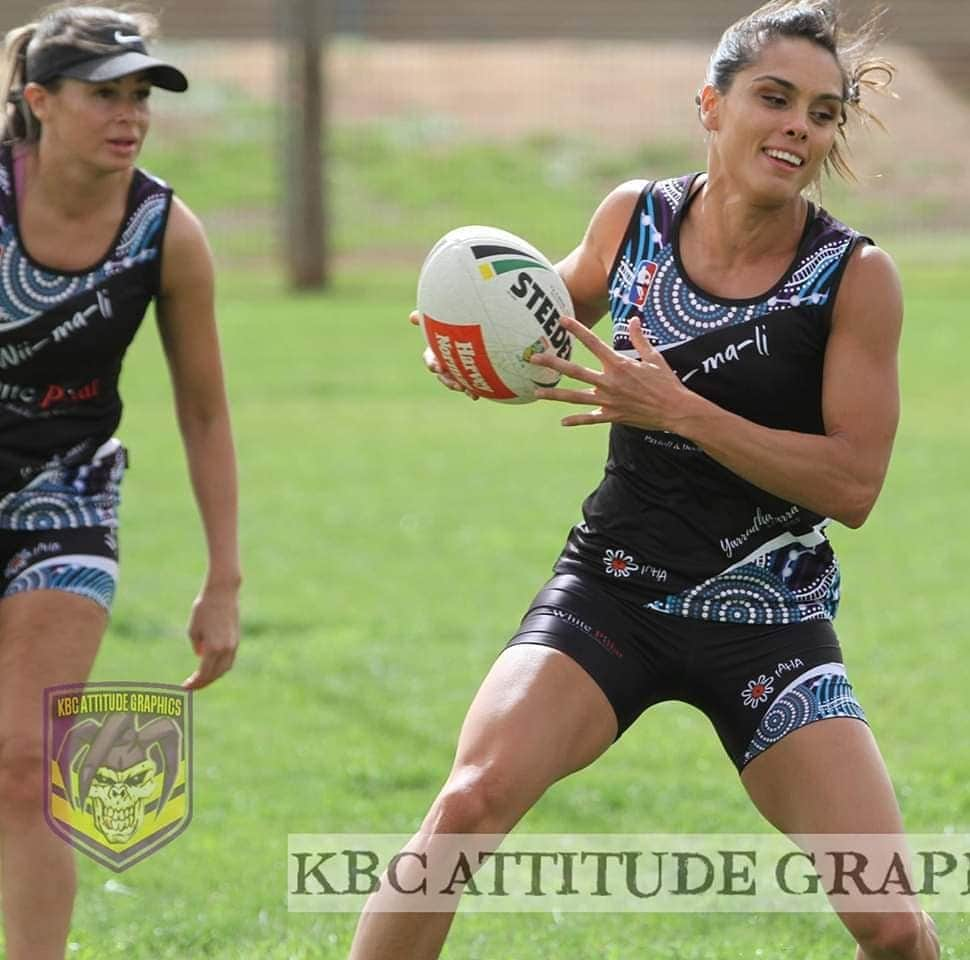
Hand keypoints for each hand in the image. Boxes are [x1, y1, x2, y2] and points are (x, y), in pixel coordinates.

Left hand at [181, 582, 239, 689]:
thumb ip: (197, 646)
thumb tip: (201, 656)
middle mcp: (225, 649)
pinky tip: (211, 667)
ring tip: (201, 679)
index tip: (184, 688)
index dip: (194, 683)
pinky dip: (220, 667)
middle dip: (203, 683)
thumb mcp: (193, 629)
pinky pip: (229, 659)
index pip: (203, 673)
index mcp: (213, 648)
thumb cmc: (204, 608)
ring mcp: (233, 644)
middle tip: (191, 687)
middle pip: (215, 674)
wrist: (222, 593)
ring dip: (213, 676)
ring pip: (225, 668)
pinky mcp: (236, 639)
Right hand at [410, 310, 479, 399]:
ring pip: (455, 381)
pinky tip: (475, 396)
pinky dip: (471, 390)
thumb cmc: (457, 319)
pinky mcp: (472, 372)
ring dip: (458, 385)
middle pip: (443, 374)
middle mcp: (447, 359)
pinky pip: (469, 385)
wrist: (483, 327)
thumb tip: (411, 316)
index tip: (438, 366)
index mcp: (438, 348)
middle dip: (447, 379)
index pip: (430, 359)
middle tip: (455, 383)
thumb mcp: (442, 319)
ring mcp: (459, 367)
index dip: (432, 363)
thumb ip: (427, 319)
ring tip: (464, 389)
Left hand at [530, 316, 691, 428]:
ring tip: (536, 392)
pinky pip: (590, 418)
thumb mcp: (654, 357)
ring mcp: (608, 401)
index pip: (593, 343)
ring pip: (575, 397)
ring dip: (554, 394)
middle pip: (574, 371)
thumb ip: (639, 339)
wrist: (675, 410)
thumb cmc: (666, 383)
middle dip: (552, 364)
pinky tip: (563, 422)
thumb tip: (634, 320)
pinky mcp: (612, 416)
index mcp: (618, 365)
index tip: (561, 320)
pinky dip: (576, 420)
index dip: (576, 330)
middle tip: (533, 359)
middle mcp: (609, 382)